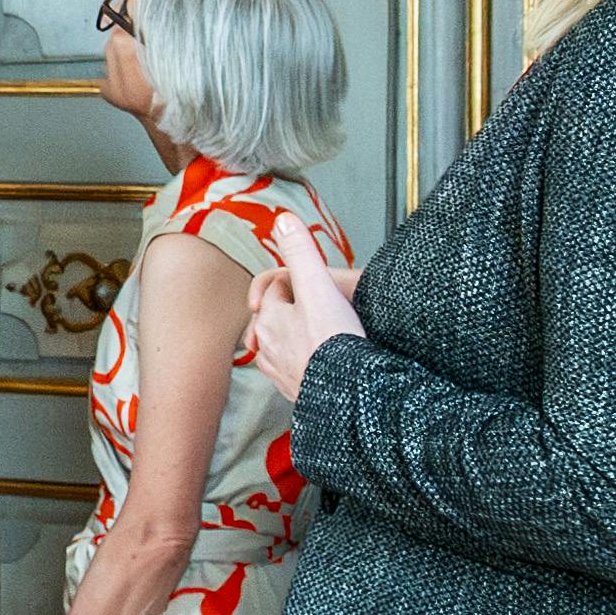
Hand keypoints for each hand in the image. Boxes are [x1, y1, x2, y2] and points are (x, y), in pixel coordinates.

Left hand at [246, 238, 365, 394]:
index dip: (300, 278)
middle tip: (322, 304)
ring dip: (298, 333)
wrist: (348, 395)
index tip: (320, 282)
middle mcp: (267, 346)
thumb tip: (284, 219)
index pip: (277, 287)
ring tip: (324, 329)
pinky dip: (305, 359)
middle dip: (294, 306)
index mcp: (268, 319)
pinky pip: (294, 367)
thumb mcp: (318, 287)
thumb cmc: (334, 344)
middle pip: (276, 315)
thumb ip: (301, 251)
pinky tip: (323, 357)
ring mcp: (279, 371)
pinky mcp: (294, 390)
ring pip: (283, 342)